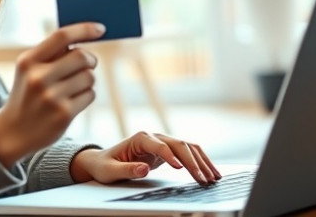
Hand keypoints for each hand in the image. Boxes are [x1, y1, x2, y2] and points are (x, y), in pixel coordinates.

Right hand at [0, 23, 103, 167]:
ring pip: (89, 77)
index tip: (101, 29)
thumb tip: (83, 38)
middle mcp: (38, 78)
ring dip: (87, 80)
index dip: (84, 29)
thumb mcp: (28, 70)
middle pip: (82, 56)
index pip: (61, 36)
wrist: (13, 131)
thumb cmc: (27, 94)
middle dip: (90, 60)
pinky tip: (72, 101)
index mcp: (28, 61)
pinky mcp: (64, 114)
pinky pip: (90, 94)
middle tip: (87, 64)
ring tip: (73, 87)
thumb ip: (50, 53)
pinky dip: (86, 95)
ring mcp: (51, 97)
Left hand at [69, 131, 221, 184]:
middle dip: (193, 162)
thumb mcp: (110, 171)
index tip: (180, 169)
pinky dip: (200, 162)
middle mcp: (154, 137)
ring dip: (202, 161)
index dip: (171, 156)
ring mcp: (162, 143)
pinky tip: (209, 172)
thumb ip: (126, 170)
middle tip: (203, 179)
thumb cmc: (104, 166)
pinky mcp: (167, 151)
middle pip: (179, 145)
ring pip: (187, 148)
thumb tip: (144, 169)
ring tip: (214, 177)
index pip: (160, 145)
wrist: (102, 161)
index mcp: (140, 138)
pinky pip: (188, 154)